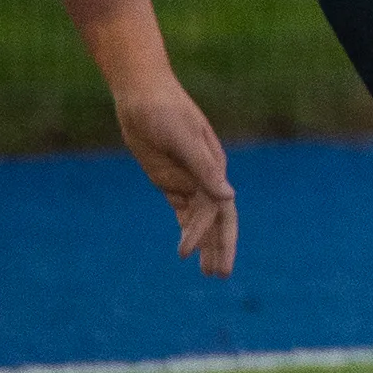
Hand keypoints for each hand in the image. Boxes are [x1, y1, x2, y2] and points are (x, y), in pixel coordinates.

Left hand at [112, 77, 236, 276]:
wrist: (143, 95)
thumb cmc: (165, 112)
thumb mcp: (184, 140)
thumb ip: (205, 169)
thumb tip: (230, 196)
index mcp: (213, 168)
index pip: (219, 209)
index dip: (212, 234)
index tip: (187, 253)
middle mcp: (205, 177)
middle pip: (218, 220)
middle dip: (219, 247)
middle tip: (219, 276)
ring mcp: (187, 180)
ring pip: (201, 220)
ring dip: (205, 245)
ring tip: (207, 272)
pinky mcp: (169, 181)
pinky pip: (183, 211)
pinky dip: (188, 231)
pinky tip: (188, 249)